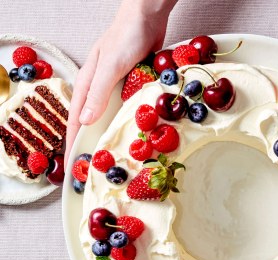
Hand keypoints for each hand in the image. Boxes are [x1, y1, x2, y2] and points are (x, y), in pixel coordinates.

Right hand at [65, 0, 176, 165]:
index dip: (73, 142)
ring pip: (111, 117)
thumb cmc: (125, 38)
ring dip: (112, 134)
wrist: (147, 18)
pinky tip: (135, 133)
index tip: (75, 164)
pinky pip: (128, 109)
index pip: (75, 119)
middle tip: (97, 166)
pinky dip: (129, 122)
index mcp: (87, 84)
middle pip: (92, 121)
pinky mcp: (131, 86)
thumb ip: (97, 94)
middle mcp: (99, 89)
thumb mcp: (109, 68)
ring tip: (116, 156)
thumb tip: (84, 121)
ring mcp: (115, 88)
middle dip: (92, 143)